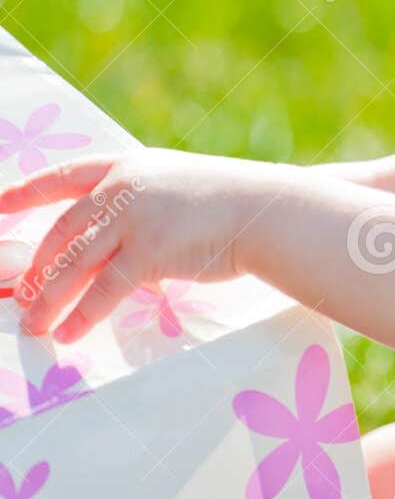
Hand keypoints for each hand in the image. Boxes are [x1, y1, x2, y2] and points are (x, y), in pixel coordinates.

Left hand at [0, 149, 280, 342]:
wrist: (264, 211)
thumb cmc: (228, 203)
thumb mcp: (173, 190)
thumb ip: (138, 209)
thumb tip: (113, 244)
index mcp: (127, 167)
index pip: (64, 176)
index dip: (27, 190)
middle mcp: (122, 189)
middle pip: (62, 230)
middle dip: (35, 267)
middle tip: (16, 293)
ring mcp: (133, 219)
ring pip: (74, 264)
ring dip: (48, 298)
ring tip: (32, 324)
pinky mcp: (148, 253)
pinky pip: (104, 290)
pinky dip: (82, 314)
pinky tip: (69, 332)